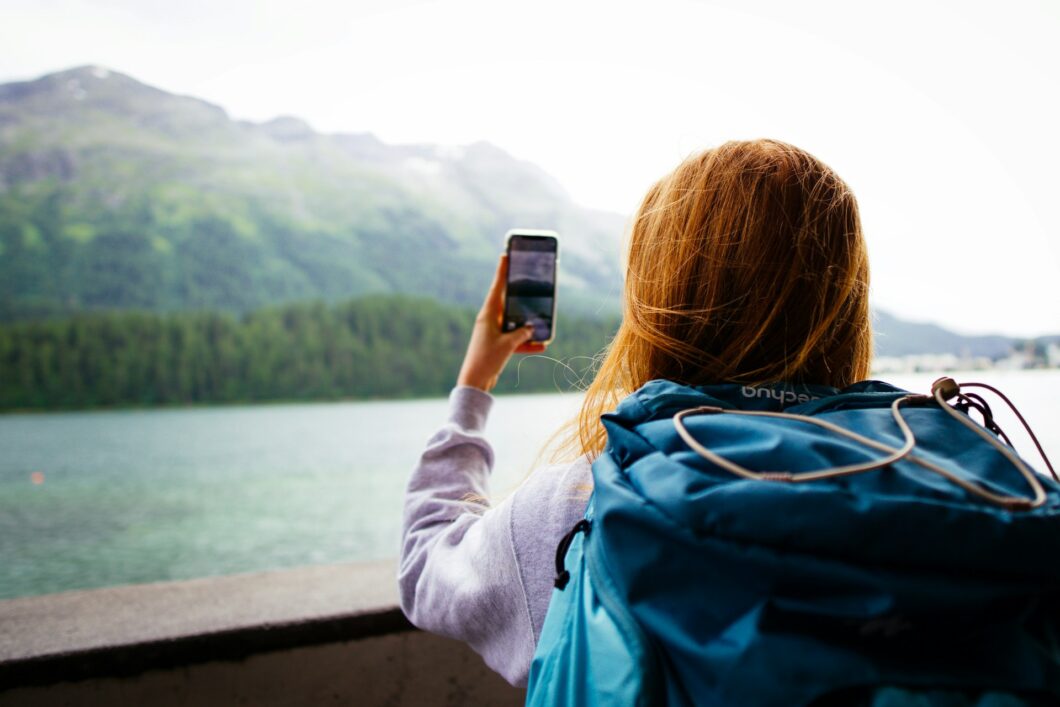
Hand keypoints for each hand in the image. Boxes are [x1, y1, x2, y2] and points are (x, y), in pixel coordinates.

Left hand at [457, 254, 546, 391]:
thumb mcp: (508, 345)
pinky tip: (541, 345)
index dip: (502, 271)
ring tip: (543, 319)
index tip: (505, 255)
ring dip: (527, 323)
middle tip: (529, 281)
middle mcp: (489, 320)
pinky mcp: (497, 344)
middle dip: (519, 294)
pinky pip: (515, 338)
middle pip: (507, 302)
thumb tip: (532, 327)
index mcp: (488, 314)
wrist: (475, 382)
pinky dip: (526, 342)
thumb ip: (522, 333)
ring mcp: (493, 332)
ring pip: (513, 321)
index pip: (496, 287)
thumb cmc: (487, 359)